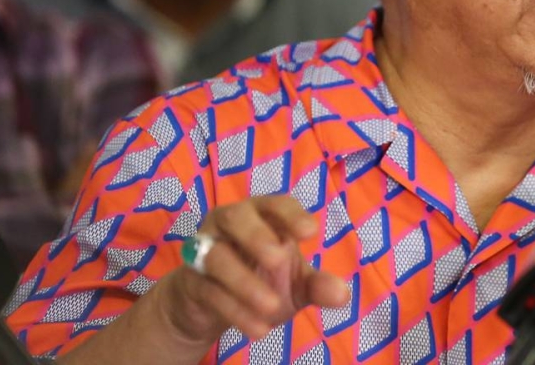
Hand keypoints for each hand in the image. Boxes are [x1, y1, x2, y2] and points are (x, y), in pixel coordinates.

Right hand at [157, 195, 348, 345]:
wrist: (210, 304)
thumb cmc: (261, 278)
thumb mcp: (294, 283)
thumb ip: (318, 285)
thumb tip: (343, 294)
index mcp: (261, 215)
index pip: (275, 204)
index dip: (290, 214)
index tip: (310, 232)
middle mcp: (229, 224)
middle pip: (236, 216)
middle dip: (256, 236)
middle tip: (278, 259)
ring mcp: (205, 250)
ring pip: (217, 257)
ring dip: (244, 282)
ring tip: (272, 307)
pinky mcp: (191, 281)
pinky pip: (209, 291)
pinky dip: (234, 310)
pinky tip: (258, 329)